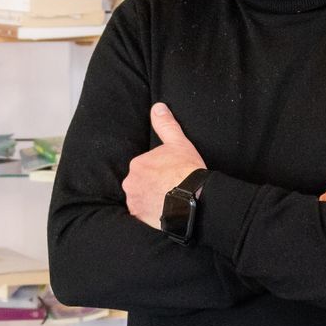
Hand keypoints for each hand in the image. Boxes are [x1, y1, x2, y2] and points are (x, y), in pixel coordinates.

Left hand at [124, 103, 205, 226]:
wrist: (195, 198)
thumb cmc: (187, 170)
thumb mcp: (178, 143)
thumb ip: (166, 125)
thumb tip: (158, 107)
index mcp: (137, 164)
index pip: (145, 168)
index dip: (160, 172)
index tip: (171, 175)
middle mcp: (131, 183)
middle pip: (140, 184)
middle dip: (152, 186)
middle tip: (171, 189)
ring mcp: (134, 201)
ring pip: (141, 199)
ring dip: (150, 200)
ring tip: (169, 202)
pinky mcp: (140, 217)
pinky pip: (142, 214)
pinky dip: (150, 214)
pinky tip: (164, 212)